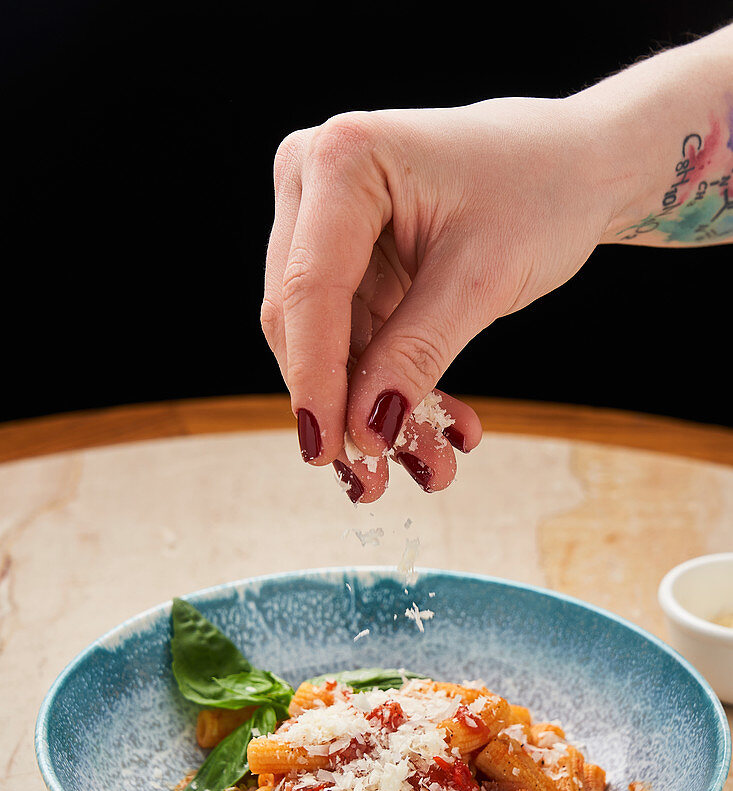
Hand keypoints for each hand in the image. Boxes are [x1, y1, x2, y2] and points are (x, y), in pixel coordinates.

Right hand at [261, 97, 615, 500]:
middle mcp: (315, 183)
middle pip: (302, 322)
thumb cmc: (541, 192)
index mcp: (342, 161)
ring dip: (372, 409)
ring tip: (431, 464)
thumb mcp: (482, 278)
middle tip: (380, 479)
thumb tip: (363, 432)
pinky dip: (390, 387)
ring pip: (327, 343)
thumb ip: (415, 354)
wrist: (577, 167)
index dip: (316, 380)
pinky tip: (438, 429)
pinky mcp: (348, 260)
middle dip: (344, 405)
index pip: (311, 290)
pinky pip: (354, 340)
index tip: (331, 451)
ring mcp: (325, 222)